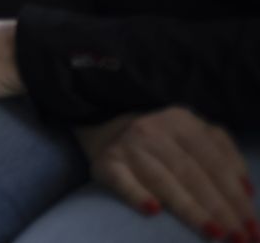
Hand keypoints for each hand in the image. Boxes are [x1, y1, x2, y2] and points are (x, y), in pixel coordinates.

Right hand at [77, 107, 256, 240]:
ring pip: (163, 180)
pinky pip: (122, 181)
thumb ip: (223, 155)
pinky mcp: (106, 163)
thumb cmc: (164, 141)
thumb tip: (247, 191)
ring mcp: (128, 147)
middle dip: (220, 209)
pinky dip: (137, 195)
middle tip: (239, 238)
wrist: (108, 128)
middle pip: (192, 174)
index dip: (236, 196)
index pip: (215, 162)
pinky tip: (152, 211)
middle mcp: (154, 130)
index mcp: (181, 121)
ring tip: (214, 233)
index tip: (252, 227)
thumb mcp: (195, 135)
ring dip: (191, 210)